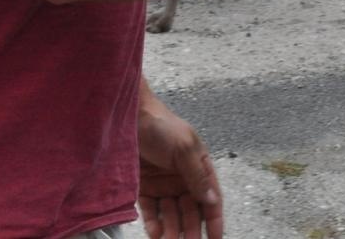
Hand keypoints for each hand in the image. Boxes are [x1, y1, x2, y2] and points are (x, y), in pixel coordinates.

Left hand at [139, 88, 223, 238]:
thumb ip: (197, 176)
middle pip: (191, 212)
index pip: (211, 199)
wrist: (129, 117)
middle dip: (191, 230)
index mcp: (199, 167)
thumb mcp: (184, 148)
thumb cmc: (161, 125)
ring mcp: (164, 185)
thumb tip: (212, 200)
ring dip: (172, 231)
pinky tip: (155, 233)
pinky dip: (154, 224)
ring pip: (172, 215)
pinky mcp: (145, 189)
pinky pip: (152, 211)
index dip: (215, 220)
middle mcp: (183, 179)